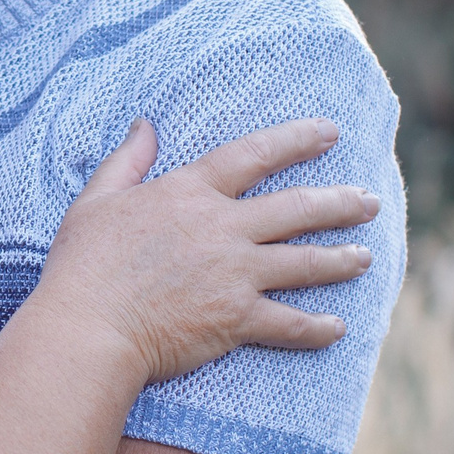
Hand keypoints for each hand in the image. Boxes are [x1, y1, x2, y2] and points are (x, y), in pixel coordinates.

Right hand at [44, 118, 377, 381]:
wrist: (88, 327)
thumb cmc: (83, 265)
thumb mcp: (96, 200)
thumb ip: (127, 160)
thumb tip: (144, 125)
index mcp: (190, 193)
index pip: (254, 155)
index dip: (295, 140)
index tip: (329, 133)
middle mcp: (223, 228)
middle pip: (296, 207)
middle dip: (340, 202)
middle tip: (370, 201)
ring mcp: (235, 275)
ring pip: (304, 262)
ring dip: (340, 260)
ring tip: (365, 258)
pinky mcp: (237, 319)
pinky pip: (290, 324)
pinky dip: (317, 328)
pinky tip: (338, 328)